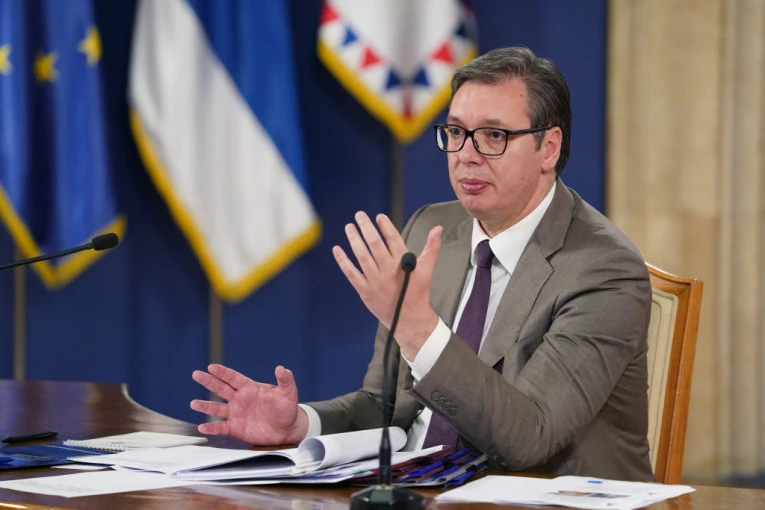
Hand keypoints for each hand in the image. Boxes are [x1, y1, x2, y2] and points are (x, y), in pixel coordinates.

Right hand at [190, 364, 307, 444]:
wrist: (287, 429)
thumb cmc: (287, 409)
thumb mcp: (288, 393)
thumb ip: (285, 380)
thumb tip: (282, 368)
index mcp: (250, 388)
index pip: (233, 378)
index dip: (223, 372)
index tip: (211, 367)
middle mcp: (240, 399)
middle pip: (221, 388)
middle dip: (209, 381)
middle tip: (196, 374)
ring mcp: (236, 414)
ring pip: (217, 408)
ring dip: (205, 406)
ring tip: (193, 403)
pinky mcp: (236, 429)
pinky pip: (221, 427)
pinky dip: (211, 428)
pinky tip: (202, 427)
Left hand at [332, 211, 441, 359]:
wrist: (409, 318)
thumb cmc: (418, 291)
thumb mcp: (427, 269)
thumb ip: (432, 247)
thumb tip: (438, 228)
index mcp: (403, 263)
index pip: (392, 239)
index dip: (385, 226)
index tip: (379, 216)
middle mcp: (388, 270)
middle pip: (374, 244)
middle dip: (366, 227)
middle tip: (359, 215)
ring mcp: (375, 281)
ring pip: (362, 256)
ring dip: (354, 239)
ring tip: (349, 227)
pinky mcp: (365, 291)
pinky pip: (352, 274)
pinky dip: (343, 261)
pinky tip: (337, 249)